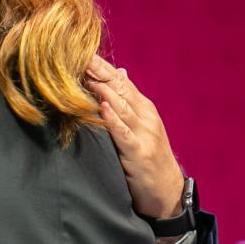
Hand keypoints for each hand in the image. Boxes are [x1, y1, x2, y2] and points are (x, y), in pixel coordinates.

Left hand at [84, 55, 184, 220]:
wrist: (168, 193)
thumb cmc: (148, 159)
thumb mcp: (140, 126)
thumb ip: (128, 101)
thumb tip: (120, 72)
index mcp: (143, 108)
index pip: (119, 81)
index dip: (100, 65)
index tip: (80, 50)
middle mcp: (146, 116)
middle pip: (119, 89)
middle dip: (98, 72)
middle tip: (76, 55)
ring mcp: (145, 134)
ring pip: (122, 107)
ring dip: (102, 90)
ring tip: (85, 75)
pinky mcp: (140, 153)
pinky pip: (124, 134)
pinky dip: (113, 120)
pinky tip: (102, 108)